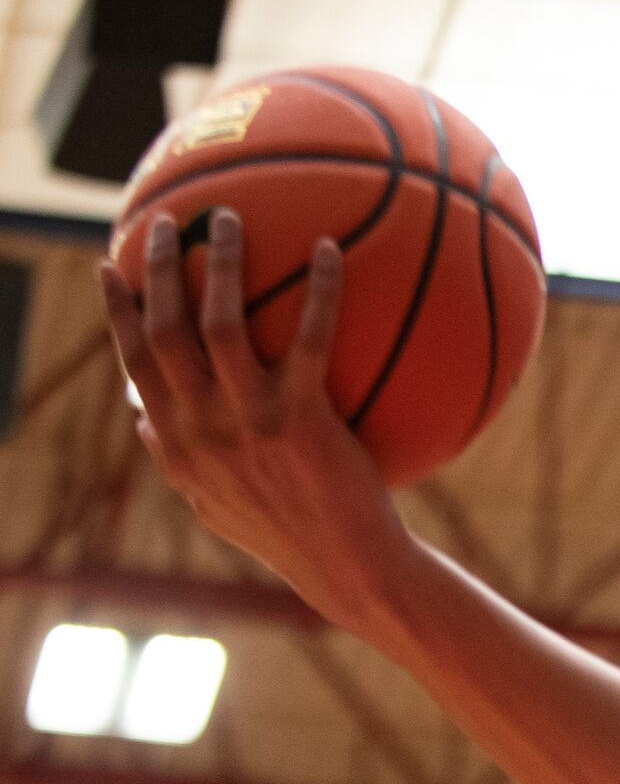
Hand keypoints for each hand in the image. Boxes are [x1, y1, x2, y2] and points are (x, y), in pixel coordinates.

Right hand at [99, 211, 409, 611]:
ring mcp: (250, 422)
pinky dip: (320, 290)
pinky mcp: (304, 420)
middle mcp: (201, 427)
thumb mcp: (210, 503)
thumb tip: (141, 421)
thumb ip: (173, 459)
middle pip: (165, 330)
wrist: (343, 566)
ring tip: (229, 218)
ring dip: (221, 264)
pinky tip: (328, 249)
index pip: (134, 362)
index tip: (112, 266)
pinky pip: (312, 339)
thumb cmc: (283, 533)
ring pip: (221, 323)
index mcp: (176, 442)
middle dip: (161, 269)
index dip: (120, 310)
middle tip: (168, 221)